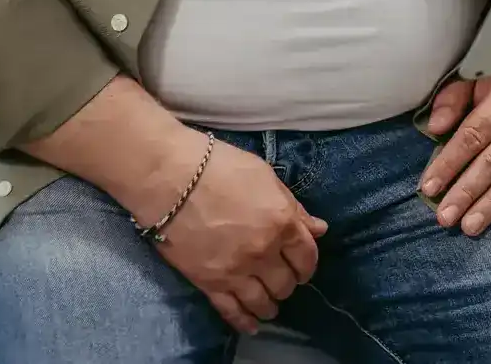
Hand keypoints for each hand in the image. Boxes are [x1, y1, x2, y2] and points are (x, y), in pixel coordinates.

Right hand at [144, 134, 328, 335]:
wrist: (170, 179)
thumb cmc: (219, 167)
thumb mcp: (264, 176)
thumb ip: (293, 206)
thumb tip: (319, 228)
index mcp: (282, 222)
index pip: (307, 255)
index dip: (308, 264)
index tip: (303, 266)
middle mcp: (264, 252)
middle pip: (286, 282)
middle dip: (288, 281)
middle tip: (282, 277)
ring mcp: (237, 271)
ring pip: (264, 302)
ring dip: (271, 304)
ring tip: (269, 303)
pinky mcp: (210, 283)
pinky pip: (232, 311)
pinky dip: (245, 321)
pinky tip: (252, 324)